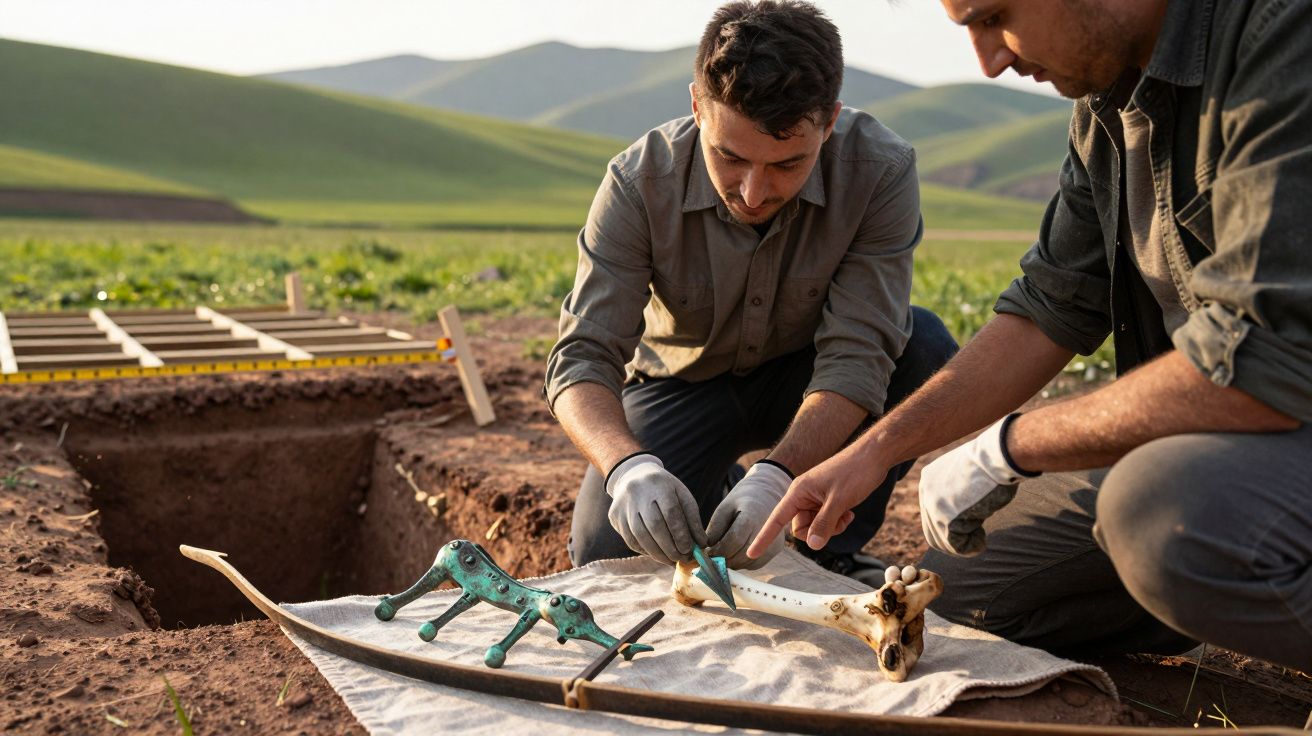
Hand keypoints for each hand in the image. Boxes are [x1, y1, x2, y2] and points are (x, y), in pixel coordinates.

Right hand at [606, 453, 706, 565]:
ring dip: (657, 553)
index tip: (689, 549)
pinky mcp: (614, 515)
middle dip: (669, 547)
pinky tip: (656, 554)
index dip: (680, 534)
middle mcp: (637, 492)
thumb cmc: (664, 488)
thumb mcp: (682, 495)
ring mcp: (623, 504)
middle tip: (681, 558)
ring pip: (640, 535)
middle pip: (654, 525)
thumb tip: (702, 544)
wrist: (634, 475)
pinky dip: (644, 550)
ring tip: (670, 560)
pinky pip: (629, 539)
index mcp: (659, 483)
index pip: (670, 512)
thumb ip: (693, 519)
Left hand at [706, 462, 791, 568]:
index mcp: (752, 517)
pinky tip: (735, 554)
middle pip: (741, 555)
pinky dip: (743, 563)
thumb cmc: (742, 500)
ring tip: (723, 555)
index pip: (734, 541)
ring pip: (748, 563)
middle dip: (724, 559)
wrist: (767, 495)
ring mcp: (774, 542)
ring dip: (733, 563)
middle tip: (712, 558)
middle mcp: (767, 531)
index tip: (707, 553)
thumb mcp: (725, 507)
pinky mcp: (777, 549)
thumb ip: (716, 527)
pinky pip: (756, 564)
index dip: (718, 550)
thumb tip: (708, 548)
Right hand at [745, 447, 874, 559]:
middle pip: (800, 528)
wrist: (873, 456)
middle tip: (837, 521)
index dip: (763, 538)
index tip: (751, 554)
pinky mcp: (826, 501)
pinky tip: (849, 512)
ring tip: (846, 514)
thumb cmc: (855, 472)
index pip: (776, 519)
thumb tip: (813, 545)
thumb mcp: (839, 501)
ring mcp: (815, 499)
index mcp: (798, 492)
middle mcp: (803, 496)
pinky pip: (825, 521)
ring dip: (831, 527)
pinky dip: (837, 522)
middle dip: (819, 531)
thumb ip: (824, 524)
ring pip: (815, 527)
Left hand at [919, 414, 1035, 556]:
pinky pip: (957, 546)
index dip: (950, 526)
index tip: (971, 525)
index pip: (930, 515)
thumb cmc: (991, 463)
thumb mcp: (963, 476)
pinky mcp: (948, 519)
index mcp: (928, 480)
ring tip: (981, 537)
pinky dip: (971, 548)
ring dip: (964, 544)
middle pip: (933, 532)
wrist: (998, 456)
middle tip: (975, 538)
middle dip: (954, 540)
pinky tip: (983, 540)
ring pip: (943, 542)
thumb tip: (960, 515)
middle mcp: (926, 493)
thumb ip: (955, 493)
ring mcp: (935, 506)